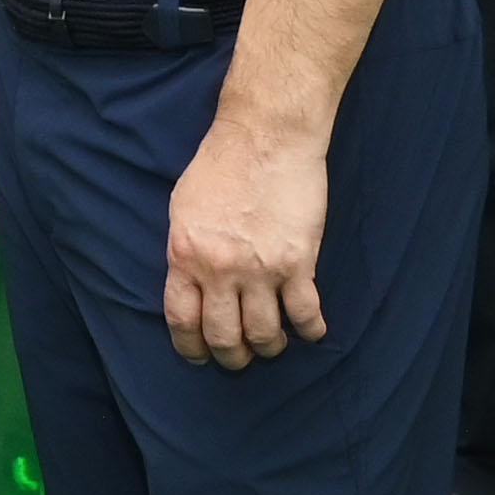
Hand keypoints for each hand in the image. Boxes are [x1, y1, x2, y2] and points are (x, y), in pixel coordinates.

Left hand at [162, 116, 331, 367]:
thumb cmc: (222, 163)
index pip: (181, 319)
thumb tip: (189, 283)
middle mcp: (219, 270)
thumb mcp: (183, 208)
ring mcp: (260, 270)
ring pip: (264, 334)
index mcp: (185, 255)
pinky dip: (310, 330)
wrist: (266, 136)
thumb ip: (185, 250)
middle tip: (240, 358)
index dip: (190, 347)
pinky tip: (312, 332)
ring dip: (269, 347)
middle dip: (232, 357)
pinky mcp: (298, 263)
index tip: (199, 356)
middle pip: (223, 336)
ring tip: (273, 345)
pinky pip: (304, 313)